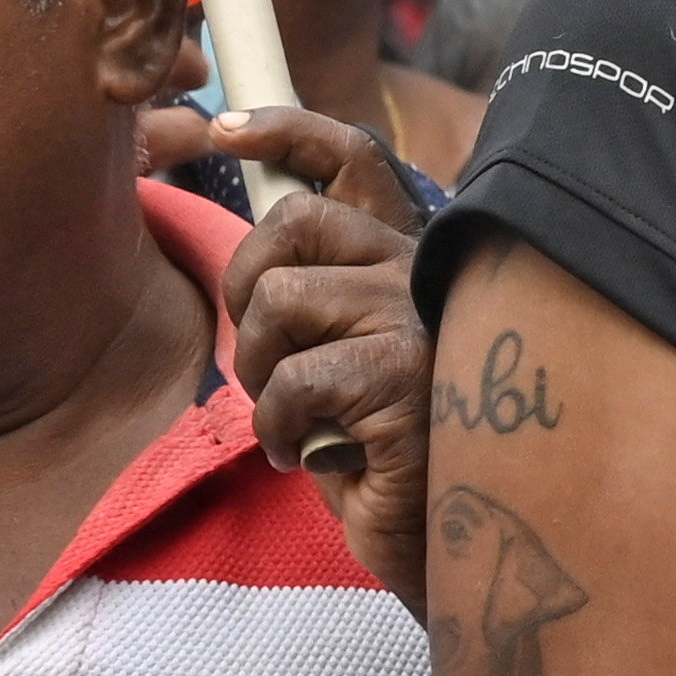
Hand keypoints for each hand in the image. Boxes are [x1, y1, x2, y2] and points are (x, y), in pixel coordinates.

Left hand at [197, 103, 430, 598]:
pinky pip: (294, 381)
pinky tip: (311, 458)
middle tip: (260, 358)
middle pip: (292, 220)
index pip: (352, 159)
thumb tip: (255, 265)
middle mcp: (420, 272)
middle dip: (245, 288)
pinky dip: (280, 431)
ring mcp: (417, 317)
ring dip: (260, 375)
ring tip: (295, 422)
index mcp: (407, 259)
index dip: (283, 128)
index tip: (224, 130)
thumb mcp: (342, 362)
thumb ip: (318, 301)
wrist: (451, 547)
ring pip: (280, 299)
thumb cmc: (385, 458)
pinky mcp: (405, 375)